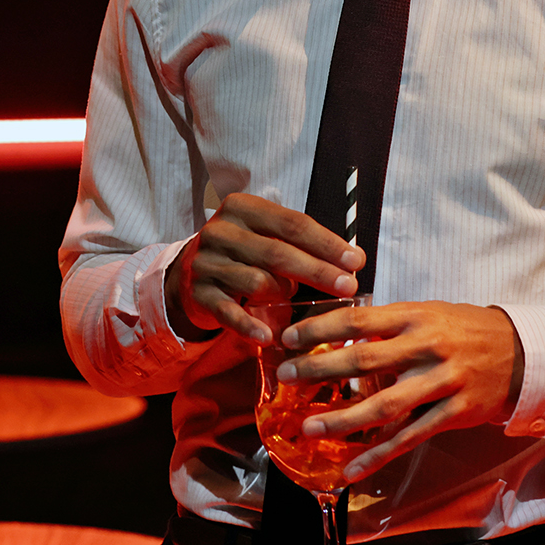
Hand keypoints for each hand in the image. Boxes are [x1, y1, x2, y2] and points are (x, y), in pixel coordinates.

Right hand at [165, 193, 364, 343]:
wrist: (188, 272)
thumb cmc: (243, 252)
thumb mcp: (265, 235)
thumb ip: (301, 243)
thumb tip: (351, 260)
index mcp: (243, 208)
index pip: (292, 224)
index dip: (327, 243)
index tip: (356, 260)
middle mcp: (221, 231)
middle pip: (279, 253)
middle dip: (318, 271)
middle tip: (349, 286)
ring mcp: (206, 263)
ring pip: (257, 281)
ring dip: (283, 293)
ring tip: (292, 299)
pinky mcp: (199, 294)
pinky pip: (229, 313)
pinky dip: (250, 326)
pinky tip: (268, 336)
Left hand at [273, 301, 524, 482]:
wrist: (522, 353)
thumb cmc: (465, 330)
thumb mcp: (429, 313)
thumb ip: (389, 324)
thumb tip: (339, 334)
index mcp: (416, 316)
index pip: (358, 319)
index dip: (319, 329)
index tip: (289, 339)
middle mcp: (427, 347)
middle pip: (364, 360)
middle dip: (320, 369)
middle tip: (286, 377)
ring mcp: (441, 382)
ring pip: (384, 405)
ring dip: (343, 419)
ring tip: (309, 428)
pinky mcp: (453, 413)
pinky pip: (410, 438)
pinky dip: (379, 455)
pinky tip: (351, 468)